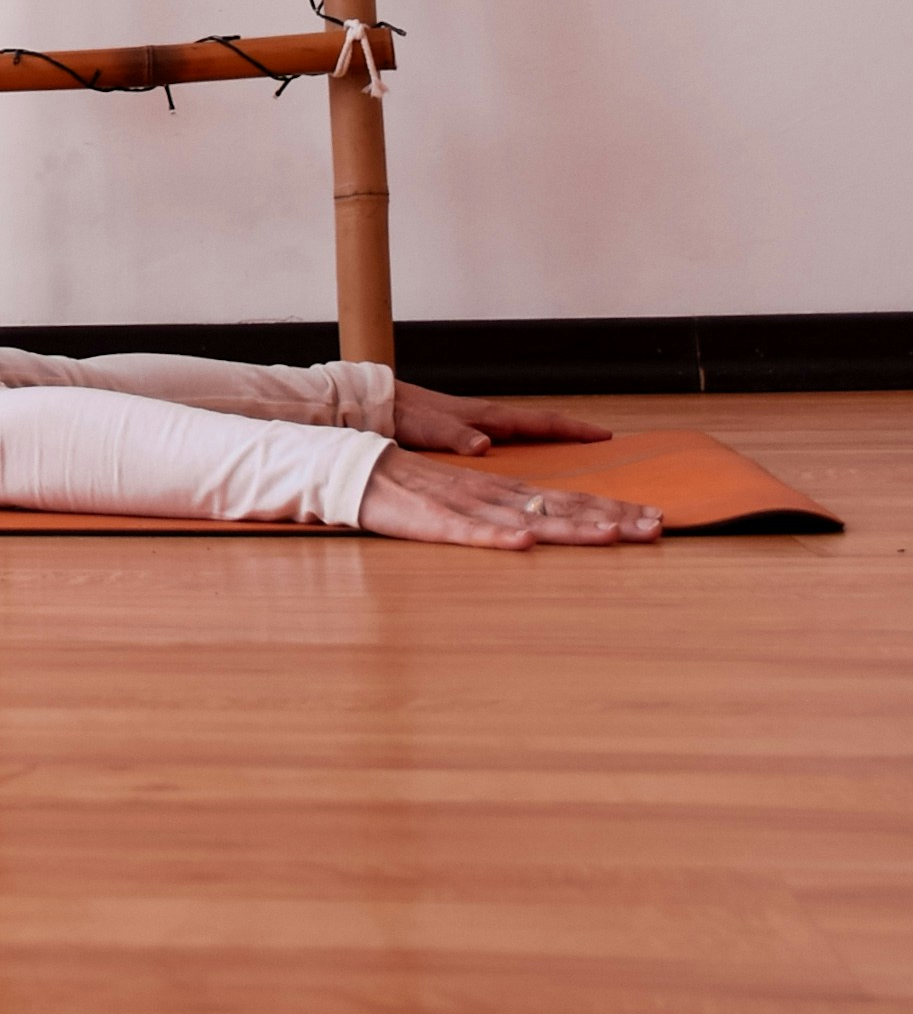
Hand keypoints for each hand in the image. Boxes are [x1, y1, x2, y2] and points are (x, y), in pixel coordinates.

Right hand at [357, 446, 659, 548]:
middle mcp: (494, 496)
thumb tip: (542, 536)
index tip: (654, 518)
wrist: (356, 470)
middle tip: (658, 526)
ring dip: (571, 526)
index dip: (612, 509)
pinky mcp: (431, 522)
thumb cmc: (410, 491)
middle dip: (612, 516)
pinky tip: (523, 543)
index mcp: (503, 493)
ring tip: (612, 534)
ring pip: (527, 519)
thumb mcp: (466, 504)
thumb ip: (502, 517)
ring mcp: (465, 508)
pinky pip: (468, 532)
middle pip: (562, 506)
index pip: (568, 500)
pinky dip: (496, 538)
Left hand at [390, 384, 612, 453]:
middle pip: (545, 427)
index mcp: (491, 417)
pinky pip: (515, 443)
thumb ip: (457, 436)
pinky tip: (537, 467)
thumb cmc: (409, 415)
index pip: (542, 421)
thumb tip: (484, 446)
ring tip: (582, 460)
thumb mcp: (433, 428)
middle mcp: (494, 420)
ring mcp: (486, 427)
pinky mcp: (474, 436)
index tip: (605, 436)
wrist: (386, 405)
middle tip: (607, 449)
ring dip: (557, 444)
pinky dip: (533, 451)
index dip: (574, 429)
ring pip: (531, 436)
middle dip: (576, 436)